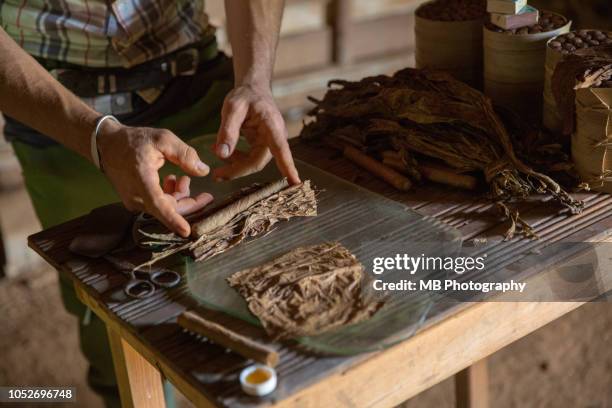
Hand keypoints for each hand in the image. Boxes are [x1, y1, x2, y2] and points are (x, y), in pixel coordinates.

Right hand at [97, 121, 212, 236]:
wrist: (106, 145)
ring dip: (178, 197)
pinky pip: (157, 206)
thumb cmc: (134, 141)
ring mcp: (133, 201)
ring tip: (183, 179)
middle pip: (167, 209)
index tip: (186, 231)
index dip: (173, 219)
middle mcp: (135, 195)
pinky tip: (171, 182)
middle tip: (207, 196)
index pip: (158, 204)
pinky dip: (169, 197)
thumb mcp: (163, 139)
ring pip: (164, 208)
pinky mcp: (134, 202)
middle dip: (189, 204)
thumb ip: (184, 154)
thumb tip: (203, 171)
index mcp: (141, 179)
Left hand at [213, 84, 299, 183]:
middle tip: (216, 174)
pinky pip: (250, 159)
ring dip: (235, 165)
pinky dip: (236, 159)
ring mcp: (270, 143)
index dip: (288, 167)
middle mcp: (275, 137)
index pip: (281, 150)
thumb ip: (228, 131)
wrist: (253, 89)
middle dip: (237, 170)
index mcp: (272, 126)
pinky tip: (222, 152)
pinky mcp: (263, 146)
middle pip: (258, 162)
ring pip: (253, 163)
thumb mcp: (233, 108)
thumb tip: (222, 154)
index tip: (295, 183)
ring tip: (215, 155)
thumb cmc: (245, 96)